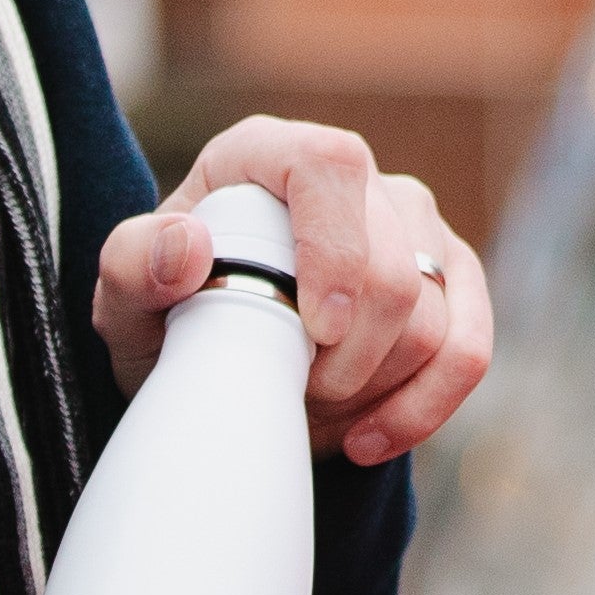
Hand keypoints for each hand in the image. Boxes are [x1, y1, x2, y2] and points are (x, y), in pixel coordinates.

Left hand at [91, 117, 494, 464]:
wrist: (214, 359)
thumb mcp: (125, 299)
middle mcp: (354, 177)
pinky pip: (469, 348)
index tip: (316, 329)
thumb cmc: (169, 314)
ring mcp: (411, 224)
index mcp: (270, 155)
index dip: (336, 246)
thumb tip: (187, 247)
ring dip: (371, 390)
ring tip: (306, 413)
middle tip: (288, 398)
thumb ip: (132, 265)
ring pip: (433, 316)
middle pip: (393, 262)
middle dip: (346, 358)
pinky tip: (368, 440)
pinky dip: (424, 407)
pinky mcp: (450, 278)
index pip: (330, 166)